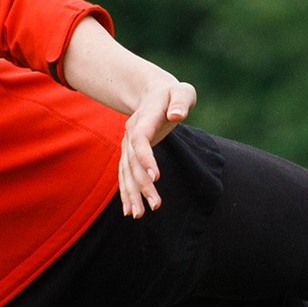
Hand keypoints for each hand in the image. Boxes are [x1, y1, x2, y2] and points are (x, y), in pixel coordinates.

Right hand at [118, 75, 195, 216]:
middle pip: (132, 162)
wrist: (152, 93)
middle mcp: (131, 133)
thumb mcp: (182, 91)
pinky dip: (126, 192)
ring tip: (138, 215)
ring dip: (131, 194)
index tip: (156, 177)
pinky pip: (125, 175)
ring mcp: (127, 145)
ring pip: (126, 172)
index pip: (140, 140)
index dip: (145, 158)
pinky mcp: (129, 154)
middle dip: (142, 184)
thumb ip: (181, 101)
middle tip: (155, 205)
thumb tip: (177, 115)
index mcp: (144, 119)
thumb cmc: (172, 94)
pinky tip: (130, 210)